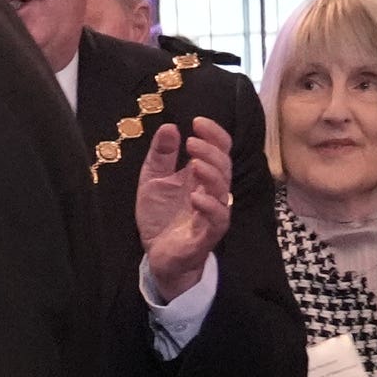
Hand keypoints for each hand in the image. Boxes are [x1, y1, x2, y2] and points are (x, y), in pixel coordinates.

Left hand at [135, 119, 234, 295]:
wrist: (158, 255)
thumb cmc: (161, 216)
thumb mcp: (153, 180)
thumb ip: (161, 156)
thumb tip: (169, 127)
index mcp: (202, 176)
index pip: (219, 149)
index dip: (213, 134)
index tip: (197, 121)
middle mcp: (213, 191)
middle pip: (223, 166)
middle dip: (210, 151)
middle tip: (192, 141)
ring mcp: (213, 212)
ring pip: (223, 190)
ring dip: (211, 174)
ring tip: (194, 163)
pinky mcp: (208, 234)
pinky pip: (217, 218)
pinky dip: (208, 206)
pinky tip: (195, 196)